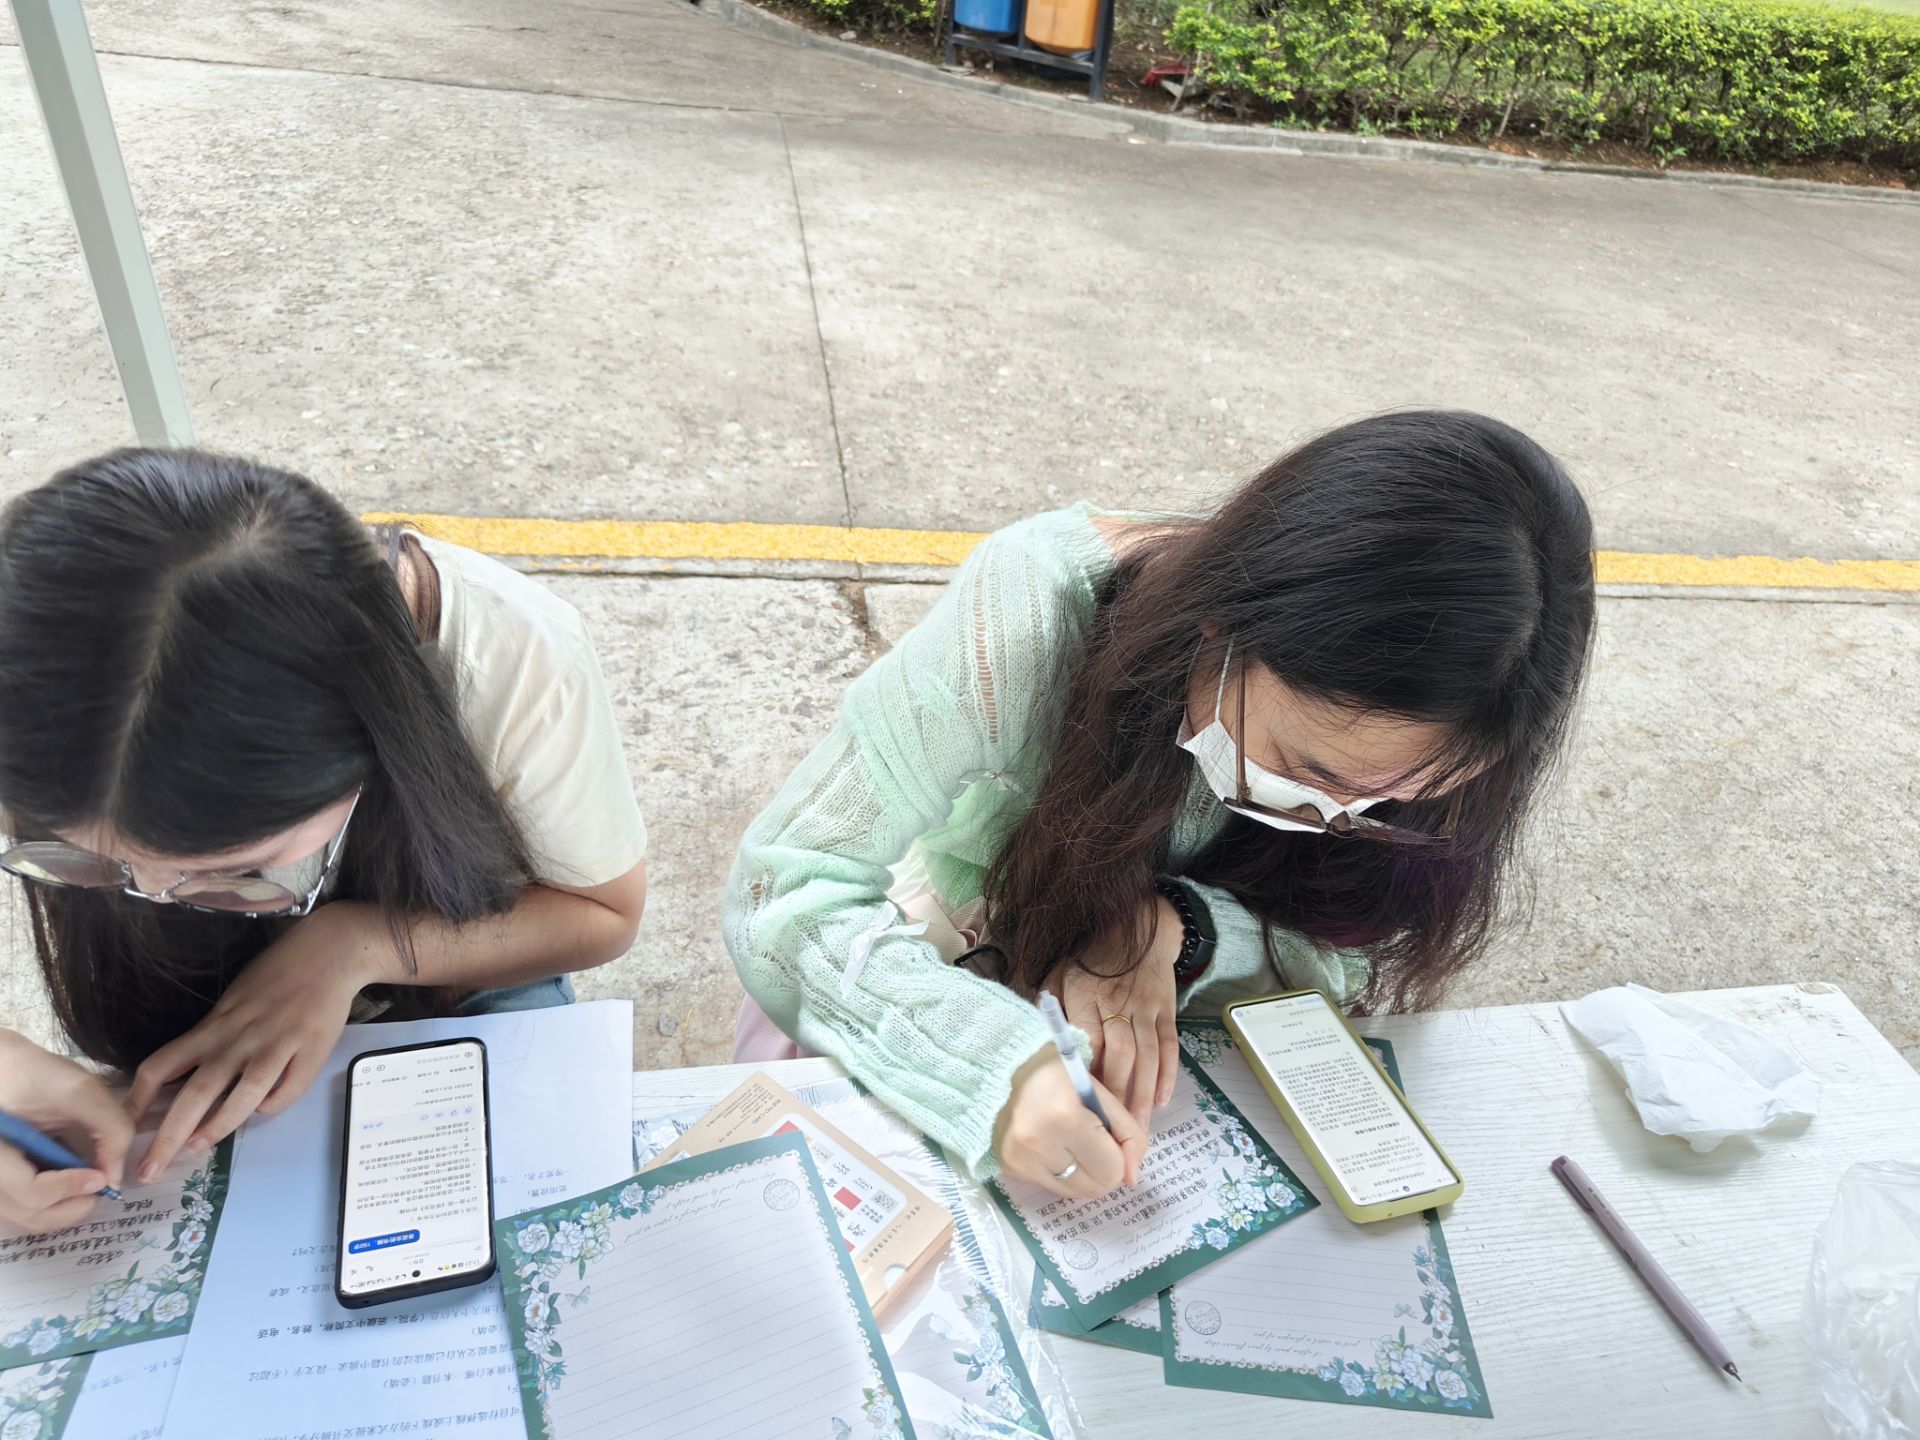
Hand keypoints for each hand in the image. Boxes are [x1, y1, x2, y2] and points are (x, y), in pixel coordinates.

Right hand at [0, 1029, 131, 1230]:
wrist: (1, 1067)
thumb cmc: (34, 1072)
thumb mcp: (80, 1091)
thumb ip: (110, 1130)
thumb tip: (114, 1178)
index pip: (29, 1191)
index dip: (70, 1188)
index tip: (100, 1176)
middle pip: (29, 1214)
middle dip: (72, 1205)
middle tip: (99, 1184)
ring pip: (28, 1213)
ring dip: (64, 1201)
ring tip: (86, 1174)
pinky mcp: (1, 1180)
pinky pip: (25, 1202)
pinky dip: (53, 1194)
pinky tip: (68, 1170)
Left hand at [128, 902, 385, 1182]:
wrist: (327, 953)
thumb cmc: (274, 976)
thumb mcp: (230, 1003)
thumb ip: (209, 1040)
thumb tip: (184, 1082)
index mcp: (214, 1027)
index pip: (162, 1066)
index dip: (138, 1101)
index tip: (124, 1129)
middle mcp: (238, 1040)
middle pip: (195, 1093)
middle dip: (167, 1138)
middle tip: (148, 1172)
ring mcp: (276, 1047)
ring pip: (241, 1097)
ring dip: (216, 1128)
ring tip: (195, 1150)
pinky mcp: (310, 1052)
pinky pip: (287, 1092)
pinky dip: (272, 1107)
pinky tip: (263, 1111)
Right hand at [993, 1048, 1148, 1198]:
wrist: (1004, 1066)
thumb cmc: (1058, 1074)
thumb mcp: (1100, 1092)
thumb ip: (1128, 1133)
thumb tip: (1133, 1179)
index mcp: (1066, 1118)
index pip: (1112, 1170)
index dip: (1119, 1155)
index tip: (1109, 1135)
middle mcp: (1038, 1143)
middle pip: (1095, 1187)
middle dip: (1103, 1166)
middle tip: (1091, 1137)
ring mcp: (1020, 1158)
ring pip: (1074, 1192)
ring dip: (1082, 1172)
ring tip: (1071, 1140)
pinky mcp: (1010, 1167)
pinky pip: (1051, 1186)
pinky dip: (1059, 1170)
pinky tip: (1051, 1143)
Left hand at [1050, 893, 1182, 1129]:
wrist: (1137, 924)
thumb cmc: (1089, 955)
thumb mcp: (1059, 972)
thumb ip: (1049, 1006)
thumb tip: (1035, 1040)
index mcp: (1086, 996)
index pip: (1089, 1041)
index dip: (1087, 1074)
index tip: (1081, 1106)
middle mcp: (1118, 1004)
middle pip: (1121, 1055)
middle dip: (1118, 1095)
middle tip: (1113, 1132)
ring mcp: (1146, 1008)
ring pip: (1147, 1056)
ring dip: (1144, 1094)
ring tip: (1139, 1130)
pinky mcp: (1166, 1010)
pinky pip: (1169, 1046)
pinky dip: (1167, 1073)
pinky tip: (1162, 1100)